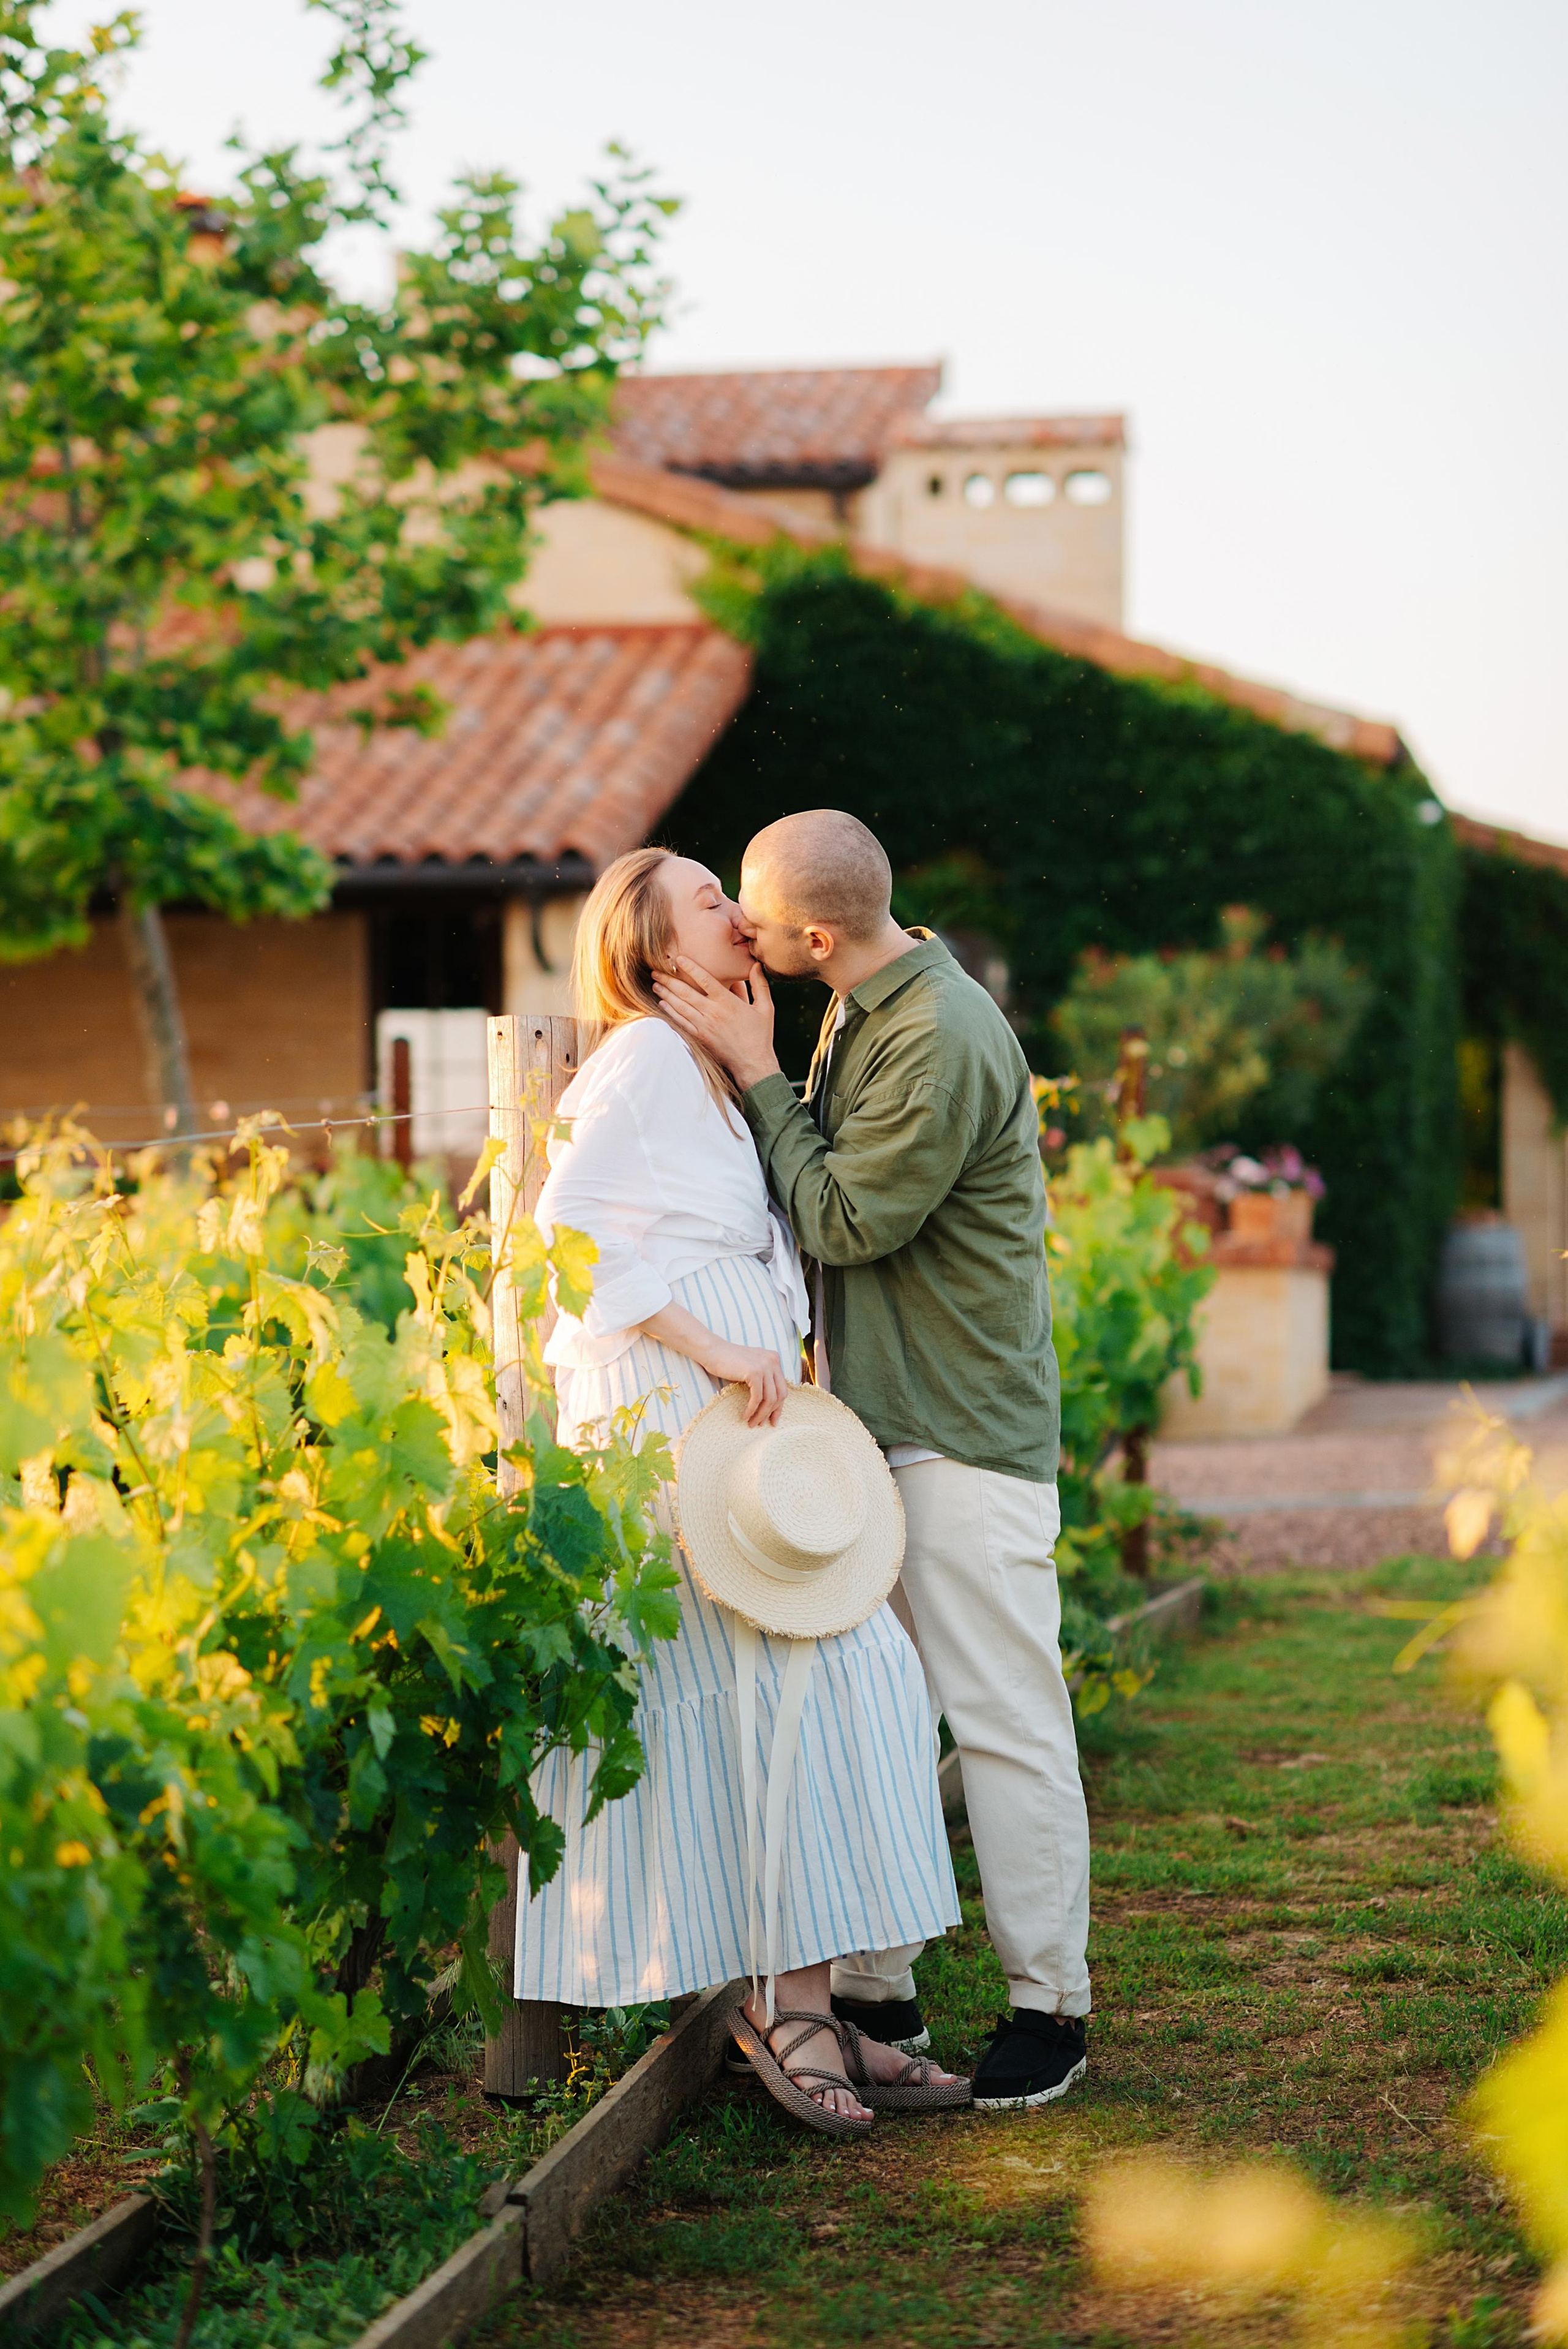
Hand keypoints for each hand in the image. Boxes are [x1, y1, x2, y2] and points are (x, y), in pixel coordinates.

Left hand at [652, 957, 780, 1089]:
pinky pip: (681, 1022)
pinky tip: (663, 1004)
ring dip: (666, 994)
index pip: (705, 980)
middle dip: (669, 980)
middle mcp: (713, 1012)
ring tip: (655, 984)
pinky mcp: (700, 1037)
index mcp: (728, 1002)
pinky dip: (670, 1012)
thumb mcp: (765, 1008)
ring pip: (680, 1006)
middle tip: (655, 971)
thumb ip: (760, 985)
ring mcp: (704, 1026)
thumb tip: (756, 964)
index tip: (678, 958)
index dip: (691, 968)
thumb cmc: (760, 1035)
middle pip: (686, 992)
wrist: (752, 1063)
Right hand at [702, 1339, 787, 1426]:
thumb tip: (772, 1405)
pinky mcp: (754, 1372)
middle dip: (772, 1412)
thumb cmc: (728, 1362)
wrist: (712, 1351)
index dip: (779, 1407)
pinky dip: (752, 1409)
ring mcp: (765, 1365)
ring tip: (752, 1423)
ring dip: (761, 1414)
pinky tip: (745, 1415)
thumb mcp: (751, 1368)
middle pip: (780, 1394)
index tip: (772, 1420)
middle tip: (762, 1424)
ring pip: (770, 1398)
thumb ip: (763, 1379)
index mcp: (774, 1359)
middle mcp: (773, 1360)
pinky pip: (757, 1397)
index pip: (782, 1388)